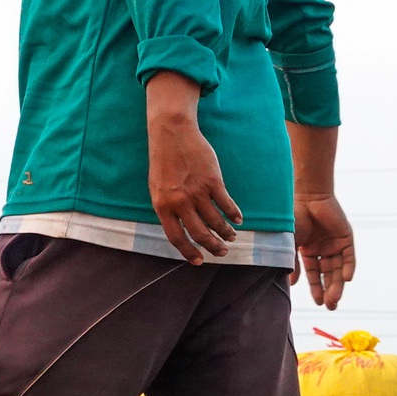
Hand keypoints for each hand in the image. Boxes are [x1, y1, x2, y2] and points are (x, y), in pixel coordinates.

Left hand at [146, 72, 242, 263]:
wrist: (171, 133)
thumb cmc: (164, 161)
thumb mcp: (158, 188)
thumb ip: (169, 208)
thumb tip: (183, 229)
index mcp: (162, 206)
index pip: (176, 237)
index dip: (189, 252)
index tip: (200, 261)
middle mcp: (179, 202)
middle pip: (200, 233)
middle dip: (213, 246)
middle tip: (223, 252)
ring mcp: (196, 192)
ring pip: (216, 221)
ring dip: (226, 232)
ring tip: (232, 236)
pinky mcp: (212, 181)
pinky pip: (227, 205)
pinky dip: (234, 214)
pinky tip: (238, 219)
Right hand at [292, 191, 355, 307]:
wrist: (307, 196)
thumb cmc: (293, 216)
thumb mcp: (290, 242)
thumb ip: (291, 262)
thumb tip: (291, 283)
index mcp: (309, 250)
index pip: (314, 274)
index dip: (316, 288)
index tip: (318, 303)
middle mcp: (323, 249)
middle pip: (328, 274)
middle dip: (329, 290)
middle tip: (330, 307)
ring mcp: (335, 244)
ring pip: (338, 269)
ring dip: (338, 284)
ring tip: (335, 299)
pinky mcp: (346, 238)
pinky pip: (349, 257)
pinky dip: (348, 268)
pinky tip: (346, 280)